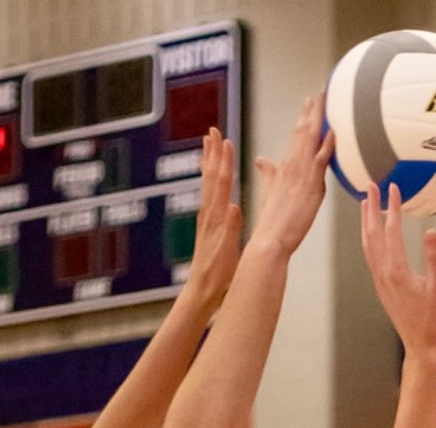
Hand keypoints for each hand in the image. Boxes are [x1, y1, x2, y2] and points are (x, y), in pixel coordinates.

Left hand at [183, 128, 242, 312]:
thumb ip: (231, 229)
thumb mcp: (229, 252)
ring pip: (208, 181)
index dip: (225, 161)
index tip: (227, 141)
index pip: (222, 183)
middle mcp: (209, 213)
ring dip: (210, 160)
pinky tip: (210, 173)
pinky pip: (208, 192)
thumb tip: (234, 206)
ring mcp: (206, 217)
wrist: (201, 289)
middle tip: (213, 130)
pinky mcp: (207, 222)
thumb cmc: (218, 273)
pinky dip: (209, 177)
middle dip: (213, 152)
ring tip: (209, 142)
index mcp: (218, 218)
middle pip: (212, 176)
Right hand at [249, 96, 335, 253]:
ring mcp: (301, 175)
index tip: (308, 105)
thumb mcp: (270, 191)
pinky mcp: (310, 187)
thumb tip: (261, 159)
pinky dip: (326, 145)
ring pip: (310, 141)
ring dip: (318, 120)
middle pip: (303, 133)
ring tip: (325, 102)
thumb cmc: (272, 220)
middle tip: (319, 94)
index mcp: (285, 167)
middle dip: (311, 112)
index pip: (296, 138)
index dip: (303, 119)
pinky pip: (320, 161)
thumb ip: (268, 174)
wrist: (270, 238)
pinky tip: (332, 132)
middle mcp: (292, 166)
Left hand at [362, 184, 435, 361]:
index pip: (391, 231)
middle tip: (370, 185)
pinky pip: (370, 256)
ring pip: (367, 245)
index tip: (393, 188)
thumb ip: (434, 259)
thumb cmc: (435, 321)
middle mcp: (383, 273)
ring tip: (366, 203)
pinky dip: (369, 239)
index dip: (392, 207)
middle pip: (373, 234)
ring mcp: (380, 280)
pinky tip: (373, 233)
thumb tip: (430, 231)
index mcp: (397, 271)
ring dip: (366, 222)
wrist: (423, 348)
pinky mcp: (382, 286)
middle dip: (371, 208)